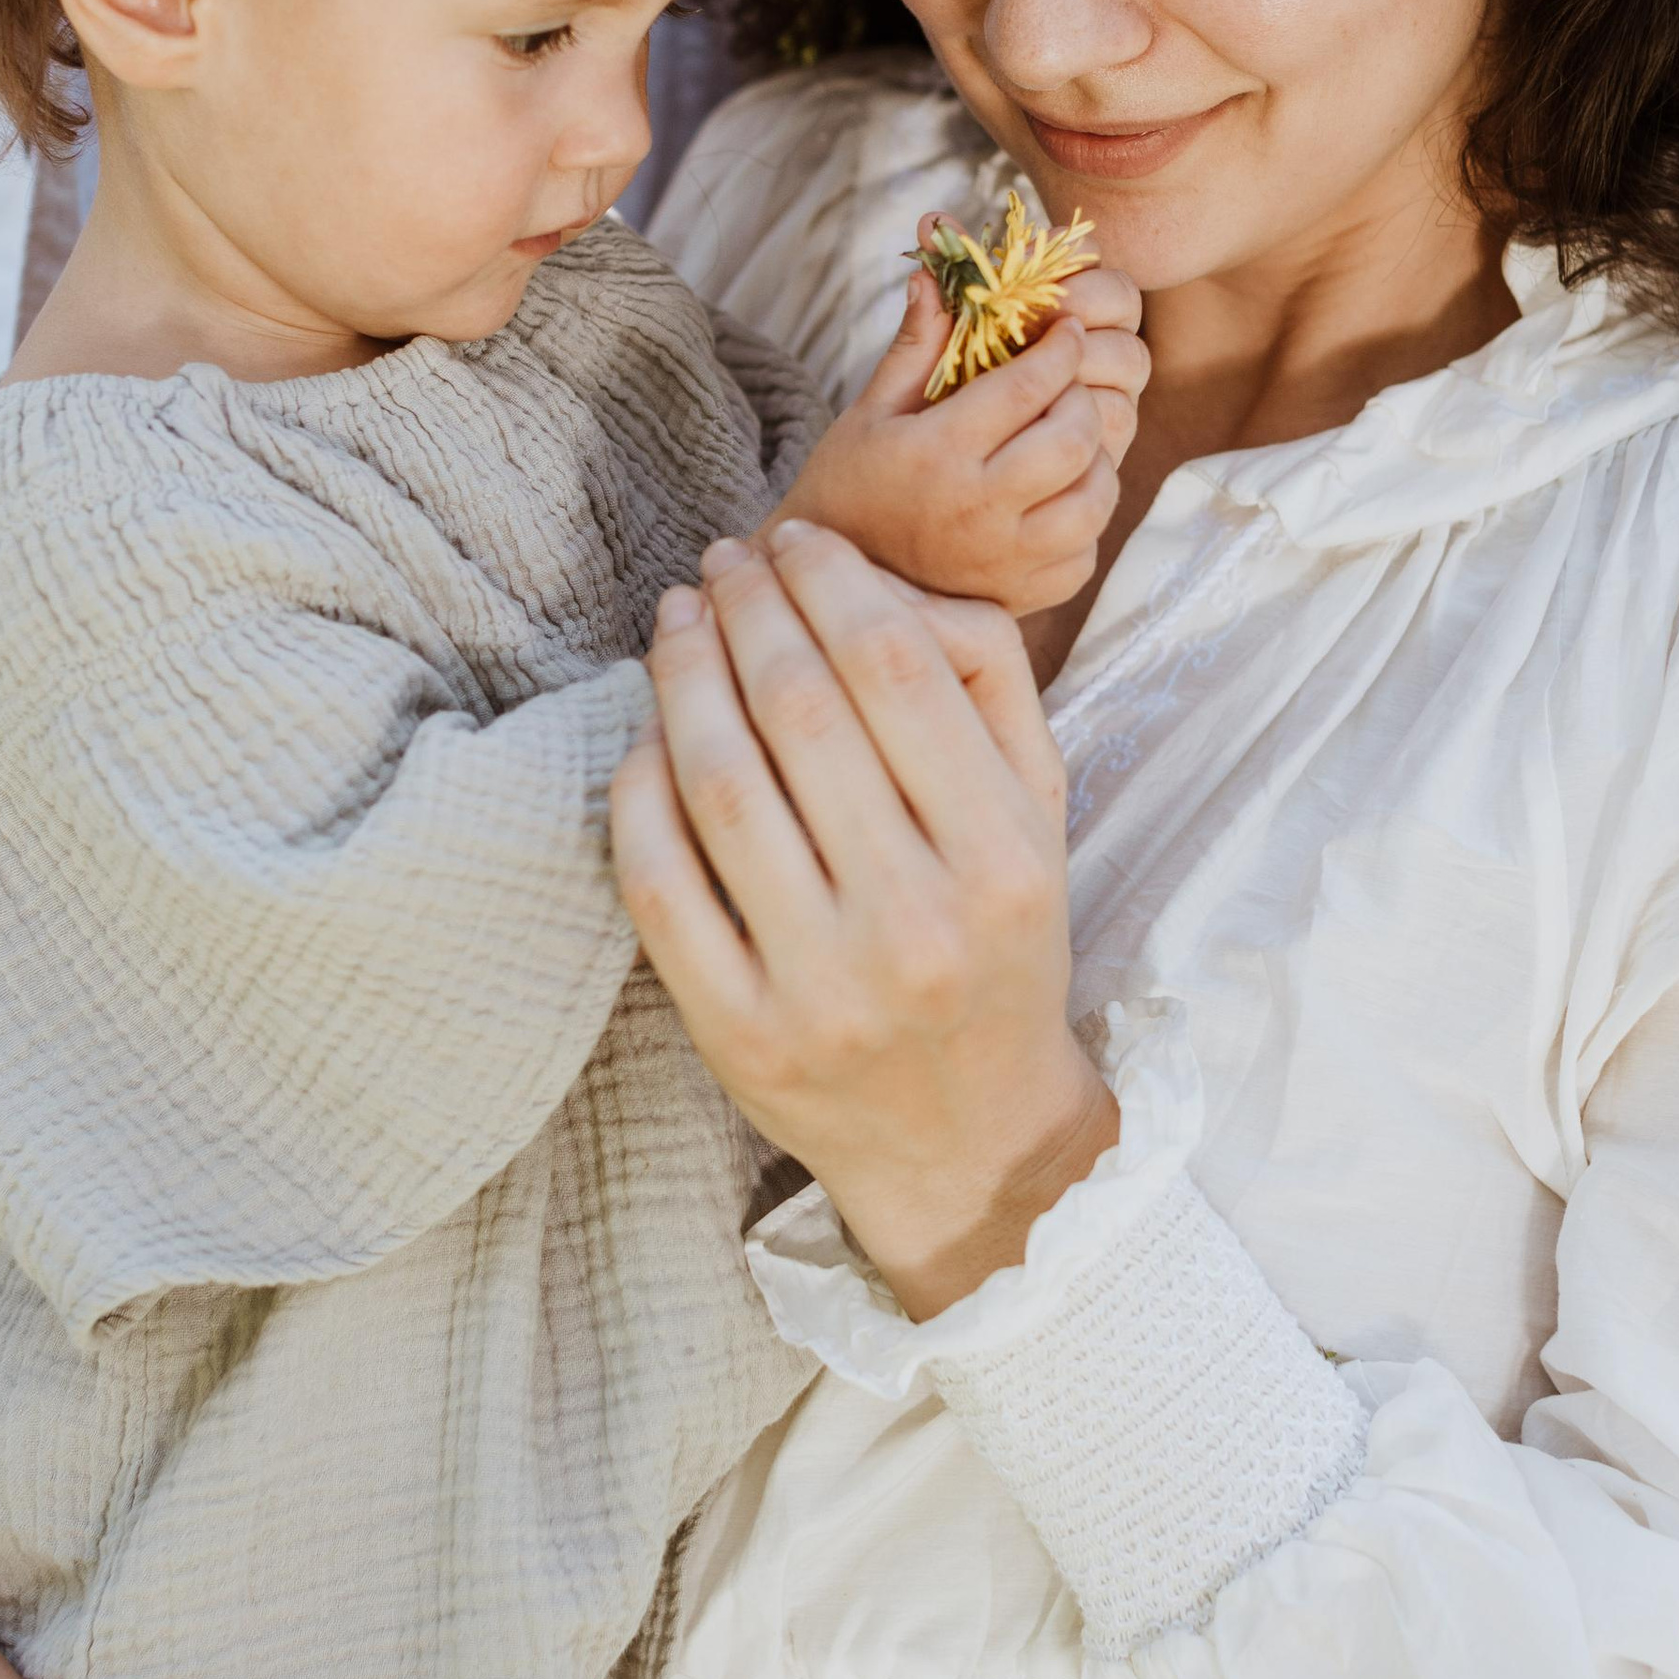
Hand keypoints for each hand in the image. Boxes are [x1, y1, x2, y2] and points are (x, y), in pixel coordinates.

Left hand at [611, 522, 1117, 1319]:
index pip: (895, 668)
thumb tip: (875, 581)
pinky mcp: (735, 1033)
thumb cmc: (996, 944)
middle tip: (720, 563)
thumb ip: (989, 686)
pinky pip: (659, 878)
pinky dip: (639, 786)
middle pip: (799, 709)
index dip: (830, 581)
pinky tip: (646, 731)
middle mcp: (916, 921)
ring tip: (676, 620)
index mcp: (1004, 857)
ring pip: (719, 782)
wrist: (971, 1137)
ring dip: (682, 676)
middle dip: (747, 608)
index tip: (794, 540)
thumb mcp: (1039, 818)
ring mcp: (819, 984)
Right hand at [768, 252, 1146, 616]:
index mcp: (937, 454)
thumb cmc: (849, 484)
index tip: (1064, 331)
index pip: (1028, 387)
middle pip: (1073, 439)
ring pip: (1095, 498)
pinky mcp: (1026, 596)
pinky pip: (1086, 550)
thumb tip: (936, 271)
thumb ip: (917, 344)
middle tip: (1067, 386)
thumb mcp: (871, 410)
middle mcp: (978, 511)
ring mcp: (1006, 561)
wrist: (831, 579)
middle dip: (1081, 399)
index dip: (1059, 348)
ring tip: (1066, 439)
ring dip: (1093, 458)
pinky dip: (1083, 517)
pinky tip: (1055, 495)